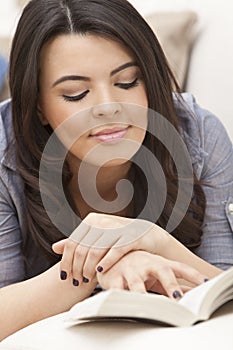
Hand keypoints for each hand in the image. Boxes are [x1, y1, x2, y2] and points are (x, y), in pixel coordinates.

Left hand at [52, 212, 167, 284]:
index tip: (65, 276)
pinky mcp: (130, 236)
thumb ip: (78, 242)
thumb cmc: (118, 238)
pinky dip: (105, 263)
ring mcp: (116, 228)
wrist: (147, 235)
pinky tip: (100, 272)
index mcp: (91, 221)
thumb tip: (55, 248)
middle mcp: (102, 222)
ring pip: (95, 251)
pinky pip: (114, 251)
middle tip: (77, 281)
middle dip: (77, 268)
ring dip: (88, 269)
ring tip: (87, 280)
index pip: (72, 243)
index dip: (66, 261)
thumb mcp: (97, 238)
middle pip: (82, 249)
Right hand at [96, 250, 207, 298]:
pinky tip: (123, 304)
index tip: (205, 283)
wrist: (109, 257)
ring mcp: (130, 270)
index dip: (193, 275)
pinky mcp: (113, 278)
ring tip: (147, 303)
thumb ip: (172, 284)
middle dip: (171, 285)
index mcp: (159, 263)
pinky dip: (120, 297)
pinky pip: (116, 290)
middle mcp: (146, 263)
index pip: (180, 267)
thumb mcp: (155, 274)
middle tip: (178, 298)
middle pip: (162, 270)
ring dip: (143, 294)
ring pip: (137, 283)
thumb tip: (192, 294)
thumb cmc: (138, 268)